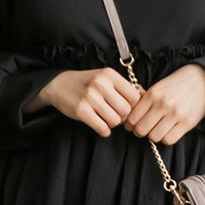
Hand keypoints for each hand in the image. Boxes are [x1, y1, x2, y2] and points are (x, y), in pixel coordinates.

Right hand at [27, 67, 142, 136]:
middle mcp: (100, 84)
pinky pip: (102, 128)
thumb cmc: (87, 82)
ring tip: (106, 119)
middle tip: (116, 115)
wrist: (59, 84)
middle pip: (126, 111)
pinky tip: (100, 126)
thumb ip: (124, 86)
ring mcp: (90, 97)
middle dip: (123, 117)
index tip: (126, 108)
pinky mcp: (81, 111)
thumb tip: (145, 96)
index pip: (134, 96)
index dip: (133, 106)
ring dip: (113, 124)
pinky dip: (104, 130)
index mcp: (109, 74)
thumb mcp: (105, 78)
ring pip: (115, 121)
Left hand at [121, 63, 204, 144]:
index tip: (132, 125)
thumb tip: (128, 112)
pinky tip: (167, 132)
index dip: (130, 125)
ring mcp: (176, 114)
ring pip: (154, 137)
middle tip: (143, 130)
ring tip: (156, 130)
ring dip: (153, 136)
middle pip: (141, 130)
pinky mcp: (187, 123)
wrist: (203, 80)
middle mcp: (163, 104)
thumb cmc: (177, 84)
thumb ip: (144, 99)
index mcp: (153, 94)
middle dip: (139, 132)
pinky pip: (169, 140)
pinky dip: (166, 138)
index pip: (133, 118)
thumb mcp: (158, 86)